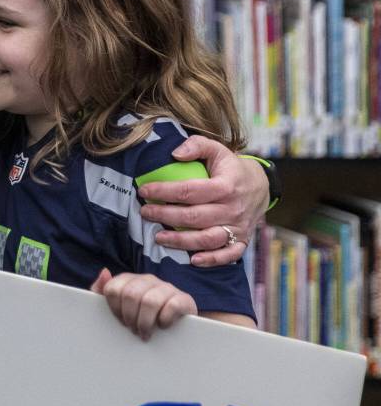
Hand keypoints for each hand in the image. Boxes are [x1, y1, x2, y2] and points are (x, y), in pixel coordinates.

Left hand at [91, 268, 196, 340]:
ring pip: (150, 301)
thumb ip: (103, 290)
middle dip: (130, 317)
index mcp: (131, 280)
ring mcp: (167, 288)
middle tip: (134, 330)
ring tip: (145, 334)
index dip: (114, 309)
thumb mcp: (120, 306)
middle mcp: (148, 280)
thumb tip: (105, 272)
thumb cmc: (142, 317)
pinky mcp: (184, 299)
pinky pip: (172, 306)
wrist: (177, 329)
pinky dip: (165, 320)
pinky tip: (163, 326)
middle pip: (130, 295)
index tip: (121, 321)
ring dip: (145, 323)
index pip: (113, 288)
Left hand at [137, 137, 267, 266]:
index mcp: (226, 186)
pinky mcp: (242, 240)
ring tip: (158, 237)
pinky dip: (212, 260)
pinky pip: (228, 255)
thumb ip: (197, 145)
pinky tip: (192, 260)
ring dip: (181, 241)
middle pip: (194, 217)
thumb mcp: (217, 149)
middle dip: (165, 216)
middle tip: (145, 213)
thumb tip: (175, 154)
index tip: (144, 191)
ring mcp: (238, 227)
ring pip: (207, 239)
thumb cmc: (230, 168)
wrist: (260, 186)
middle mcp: (232, 208)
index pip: (190, 191)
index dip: (164, 191)